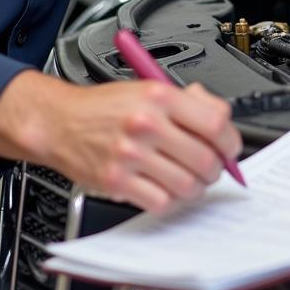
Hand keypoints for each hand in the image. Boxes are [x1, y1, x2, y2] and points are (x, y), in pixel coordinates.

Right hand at [0, 70, 240, 212]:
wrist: (60, 121)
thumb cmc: (104, 106)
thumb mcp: (147, 88)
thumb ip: (187, 100)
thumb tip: (220, 118)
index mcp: (159, 96)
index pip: (215, 123)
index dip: (229, 141)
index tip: (228, 148)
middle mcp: (146, 124)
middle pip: (205, 159)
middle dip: (214, 169)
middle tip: (209, 168)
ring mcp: (131, 154)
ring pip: (186, 185)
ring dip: (193, 188)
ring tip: (186, 179)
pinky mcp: (117, 181)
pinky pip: (160, 202)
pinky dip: (167, 200)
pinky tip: (161, 187)